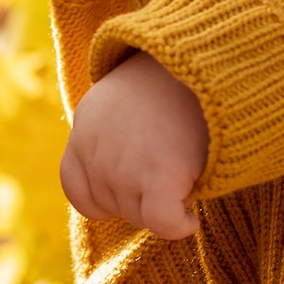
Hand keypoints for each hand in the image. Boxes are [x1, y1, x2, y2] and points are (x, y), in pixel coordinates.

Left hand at [60, 54, 210, 239]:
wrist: (206, 57)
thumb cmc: (177, 81)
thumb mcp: (126, 98)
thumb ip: (111, 134)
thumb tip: (119, 177)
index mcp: (85, 126)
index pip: (77, 186)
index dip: (107, 193)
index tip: (138, 183)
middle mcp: (95, 149)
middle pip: (110, 205)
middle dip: (141, 198)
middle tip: (173, 168)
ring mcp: (122, 166)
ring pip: (138, 217)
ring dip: (163, 208)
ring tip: (186, 173)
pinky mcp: (158, 177)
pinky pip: (163, 222)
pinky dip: (179, 225)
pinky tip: (191, 218)